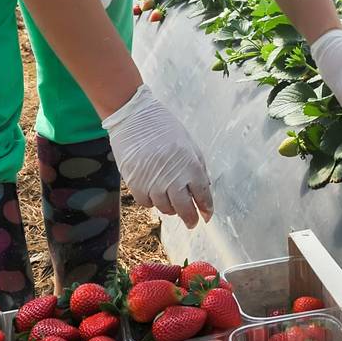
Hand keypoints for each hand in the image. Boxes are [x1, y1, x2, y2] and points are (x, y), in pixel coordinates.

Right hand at [103, 85, 211, 227]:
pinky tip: (154, 193)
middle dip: (191, 219)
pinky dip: (152, 202)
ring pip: (165, 209)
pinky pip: (147, 203)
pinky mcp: (136, 184)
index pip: (203, 195)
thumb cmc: (163, 127)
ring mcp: (153, 182)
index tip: (207, 215)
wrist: (134, 118)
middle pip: (185, 209)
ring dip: (171, 209)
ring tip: (171, 202)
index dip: (206, 209)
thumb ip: (198, 166)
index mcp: (191, 165)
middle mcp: (173, 177)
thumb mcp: (188, 143)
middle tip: (192, 222)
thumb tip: (204, 188)